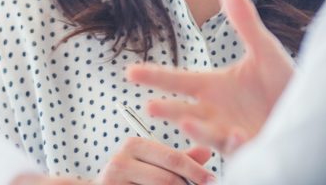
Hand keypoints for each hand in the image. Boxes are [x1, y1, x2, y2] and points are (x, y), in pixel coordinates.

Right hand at [11, 140, 212, 184]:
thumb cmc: (133, 177)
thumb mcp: (154, 163)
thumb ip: (179, 159)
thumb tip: (206, 151)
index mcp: (134, 144)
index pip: (171, 158)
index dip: (195, 170)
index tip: (211, 179)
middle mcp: (121, 160)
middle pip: (168, 179)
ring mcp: (114, 179)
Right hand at [126, 0, 294, 154]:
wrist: (309, 111)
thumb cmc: (282, 82)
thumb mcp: (264, 49)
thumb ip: (244, 20)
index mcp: (212, 87)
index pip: (177, 81)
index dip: (154, 76)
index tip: (130, 71)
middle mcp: (215, 112)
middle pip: (183, 111)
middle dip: (167, 110)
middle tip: (149, 105)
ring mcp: (229, 132)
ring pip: (206, 133)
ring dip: (196, 131)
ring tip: (184, 123)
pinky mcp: (249, 148)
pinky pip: (236, 148)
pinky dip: (232, 142)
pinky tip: (235, 134)